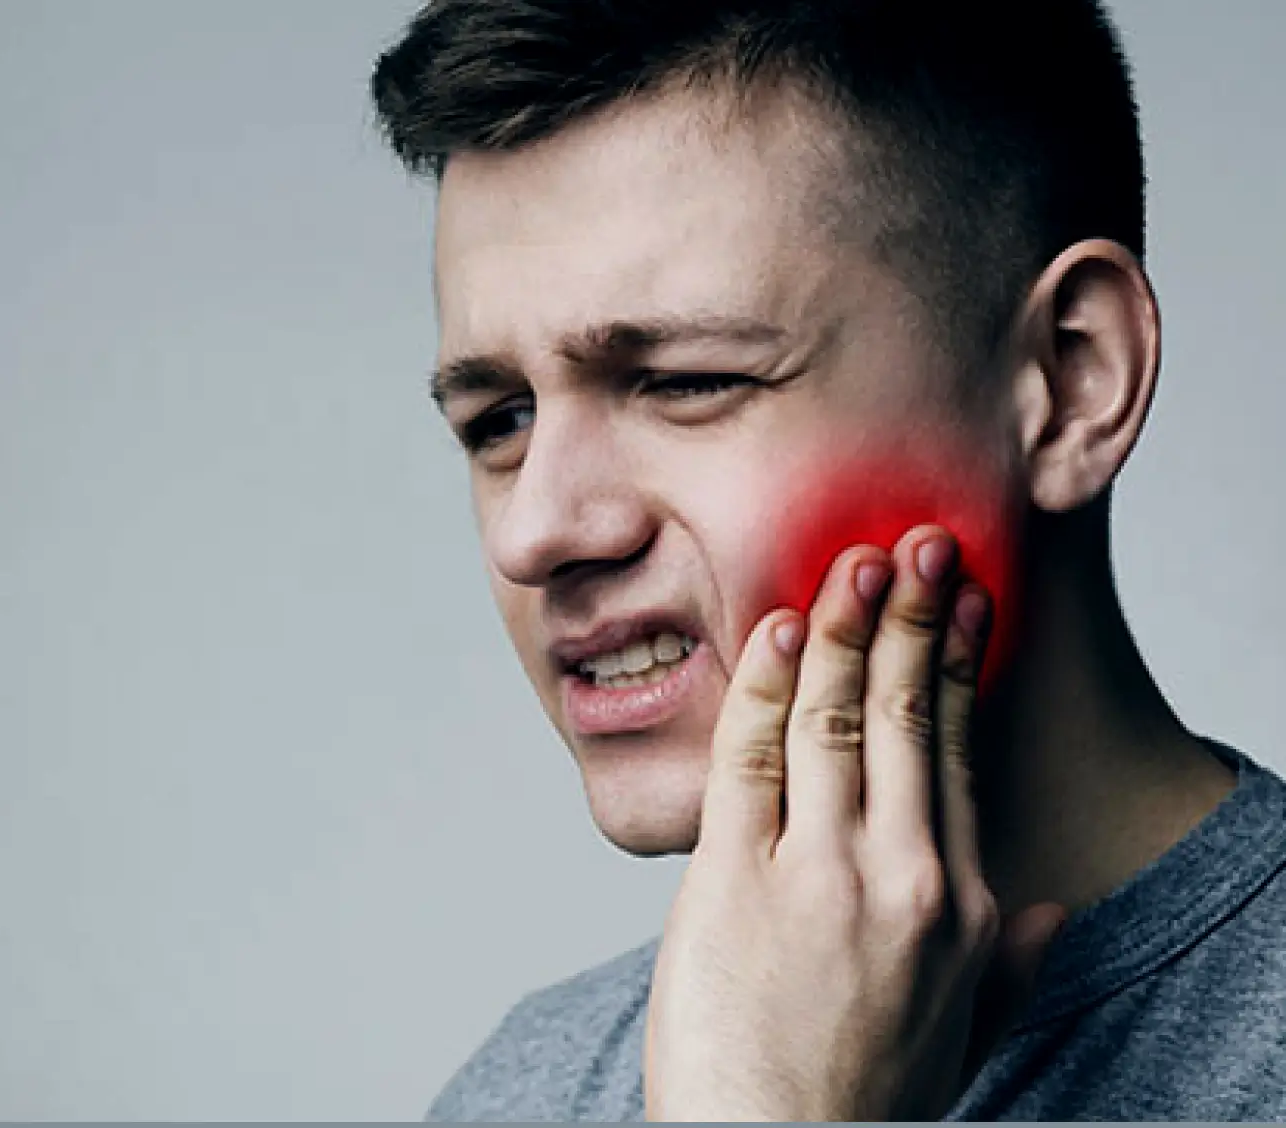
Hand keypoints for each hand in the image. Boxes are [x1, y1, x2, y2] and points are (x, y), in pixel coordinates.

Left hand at [643, 525, 1065, 1121]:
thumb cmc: (857, 1094)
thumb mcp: (960, 1036)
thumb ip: (1005, 966)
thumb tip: (1044, 912)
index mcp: (956, 906)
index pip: (957, 755)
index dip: (956, 668)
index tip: (960, 605)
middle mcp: (899, 877)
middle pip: (908, 718)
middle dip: (912, 619)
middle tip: (917, 543)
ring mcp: (816, 875)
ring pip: (837, 721)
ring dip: (848, 629)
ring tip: (857, 562)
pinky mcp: (733, 881)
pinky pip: (753, 758)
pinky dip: (769, 687)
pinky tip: (783, 630)